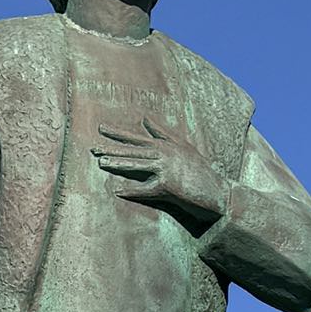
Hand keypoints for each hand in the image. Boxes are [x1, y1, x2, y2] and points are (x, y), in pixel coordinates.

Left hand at [93, 118, 226, 234]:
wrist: (217, 192)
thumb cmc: (199, 172)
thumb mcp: (182, 147)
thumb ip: (163, 133)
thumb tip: (146, 118)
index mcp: (165, 145)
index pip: (137, 138)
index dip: (118, 134)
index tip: (101, 128)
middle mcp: (164, 153)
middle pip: (133, 150)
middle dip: (112, 148)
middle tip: (92, 148)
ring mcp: (166, 168)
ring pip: (136, 165)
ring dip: (118, 164)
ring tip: (100, 162)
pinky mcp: (168, 185)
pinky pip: (145, 189)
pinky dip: (132, 191)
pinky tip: (117, 191)